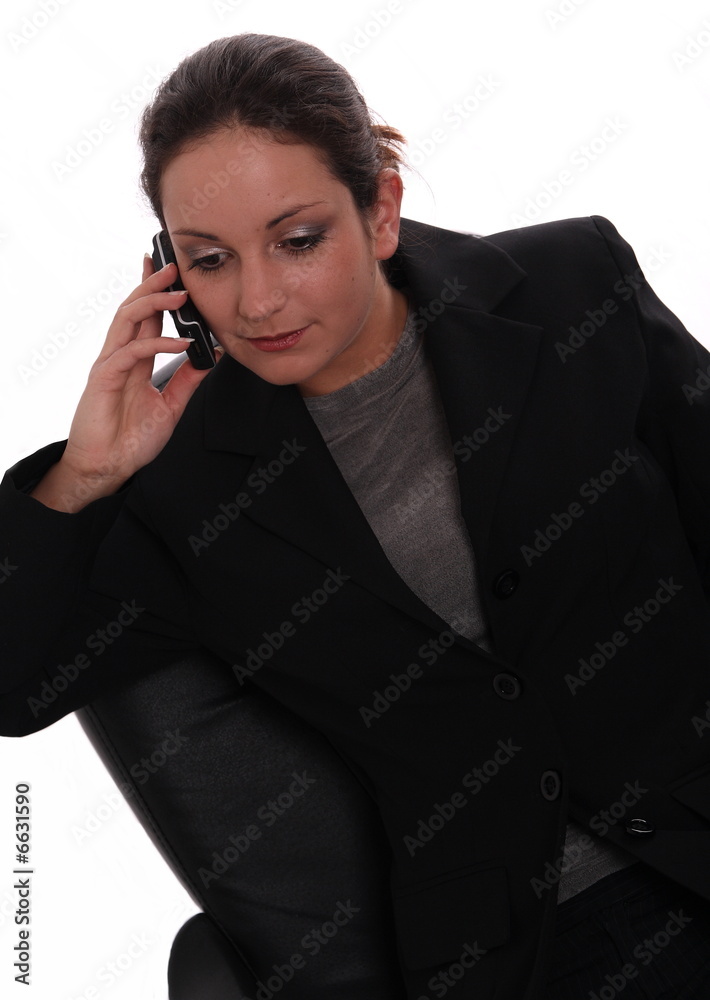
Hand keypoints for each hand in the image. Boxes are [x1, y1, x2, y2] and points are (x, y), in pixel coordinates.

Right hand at [31, 254, 218, 510]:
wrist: (109, 467)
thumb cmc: (131, 439)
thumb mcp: (171, 406)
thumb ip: (188, 381)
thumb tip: (211, 359)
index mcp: (134, 360)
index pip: (144, 316)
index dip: (155, 291)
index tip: (171, 271)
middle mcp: (120, 356)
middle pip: (133, 307)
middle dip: (153, 283)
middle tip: (174, 266)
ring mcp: (110, 365)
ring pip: (126, 319)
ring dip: (153, 302)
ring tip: (179, 294)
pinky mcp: (104, 379)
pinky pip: (130, 353)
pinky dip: (157, 344)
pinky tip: (180, 343)